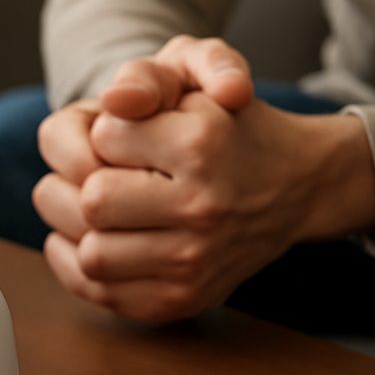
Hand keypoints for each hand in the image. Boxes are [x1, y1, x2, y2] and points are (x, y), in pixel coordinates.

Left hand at [32, 37, 374, 321]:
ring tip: (91, 206)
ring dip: (76, 228)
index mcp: (201, 145)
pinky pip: (102, 291)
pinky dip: (78, 265)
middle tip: (97, 173)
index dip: (103, 133)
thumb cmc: (232, 125)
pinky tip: (91, 237)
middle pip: (93, 202)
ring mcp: (195, 261)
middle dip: (82, 182)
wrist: (298, 185)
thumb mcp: (198, 76)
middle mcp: (202, 207)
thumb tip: (115, 100)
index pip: (103, 139)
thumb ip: (147, 77)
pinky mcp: (183, 299)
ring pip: (93, 254)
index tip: (126, 136)